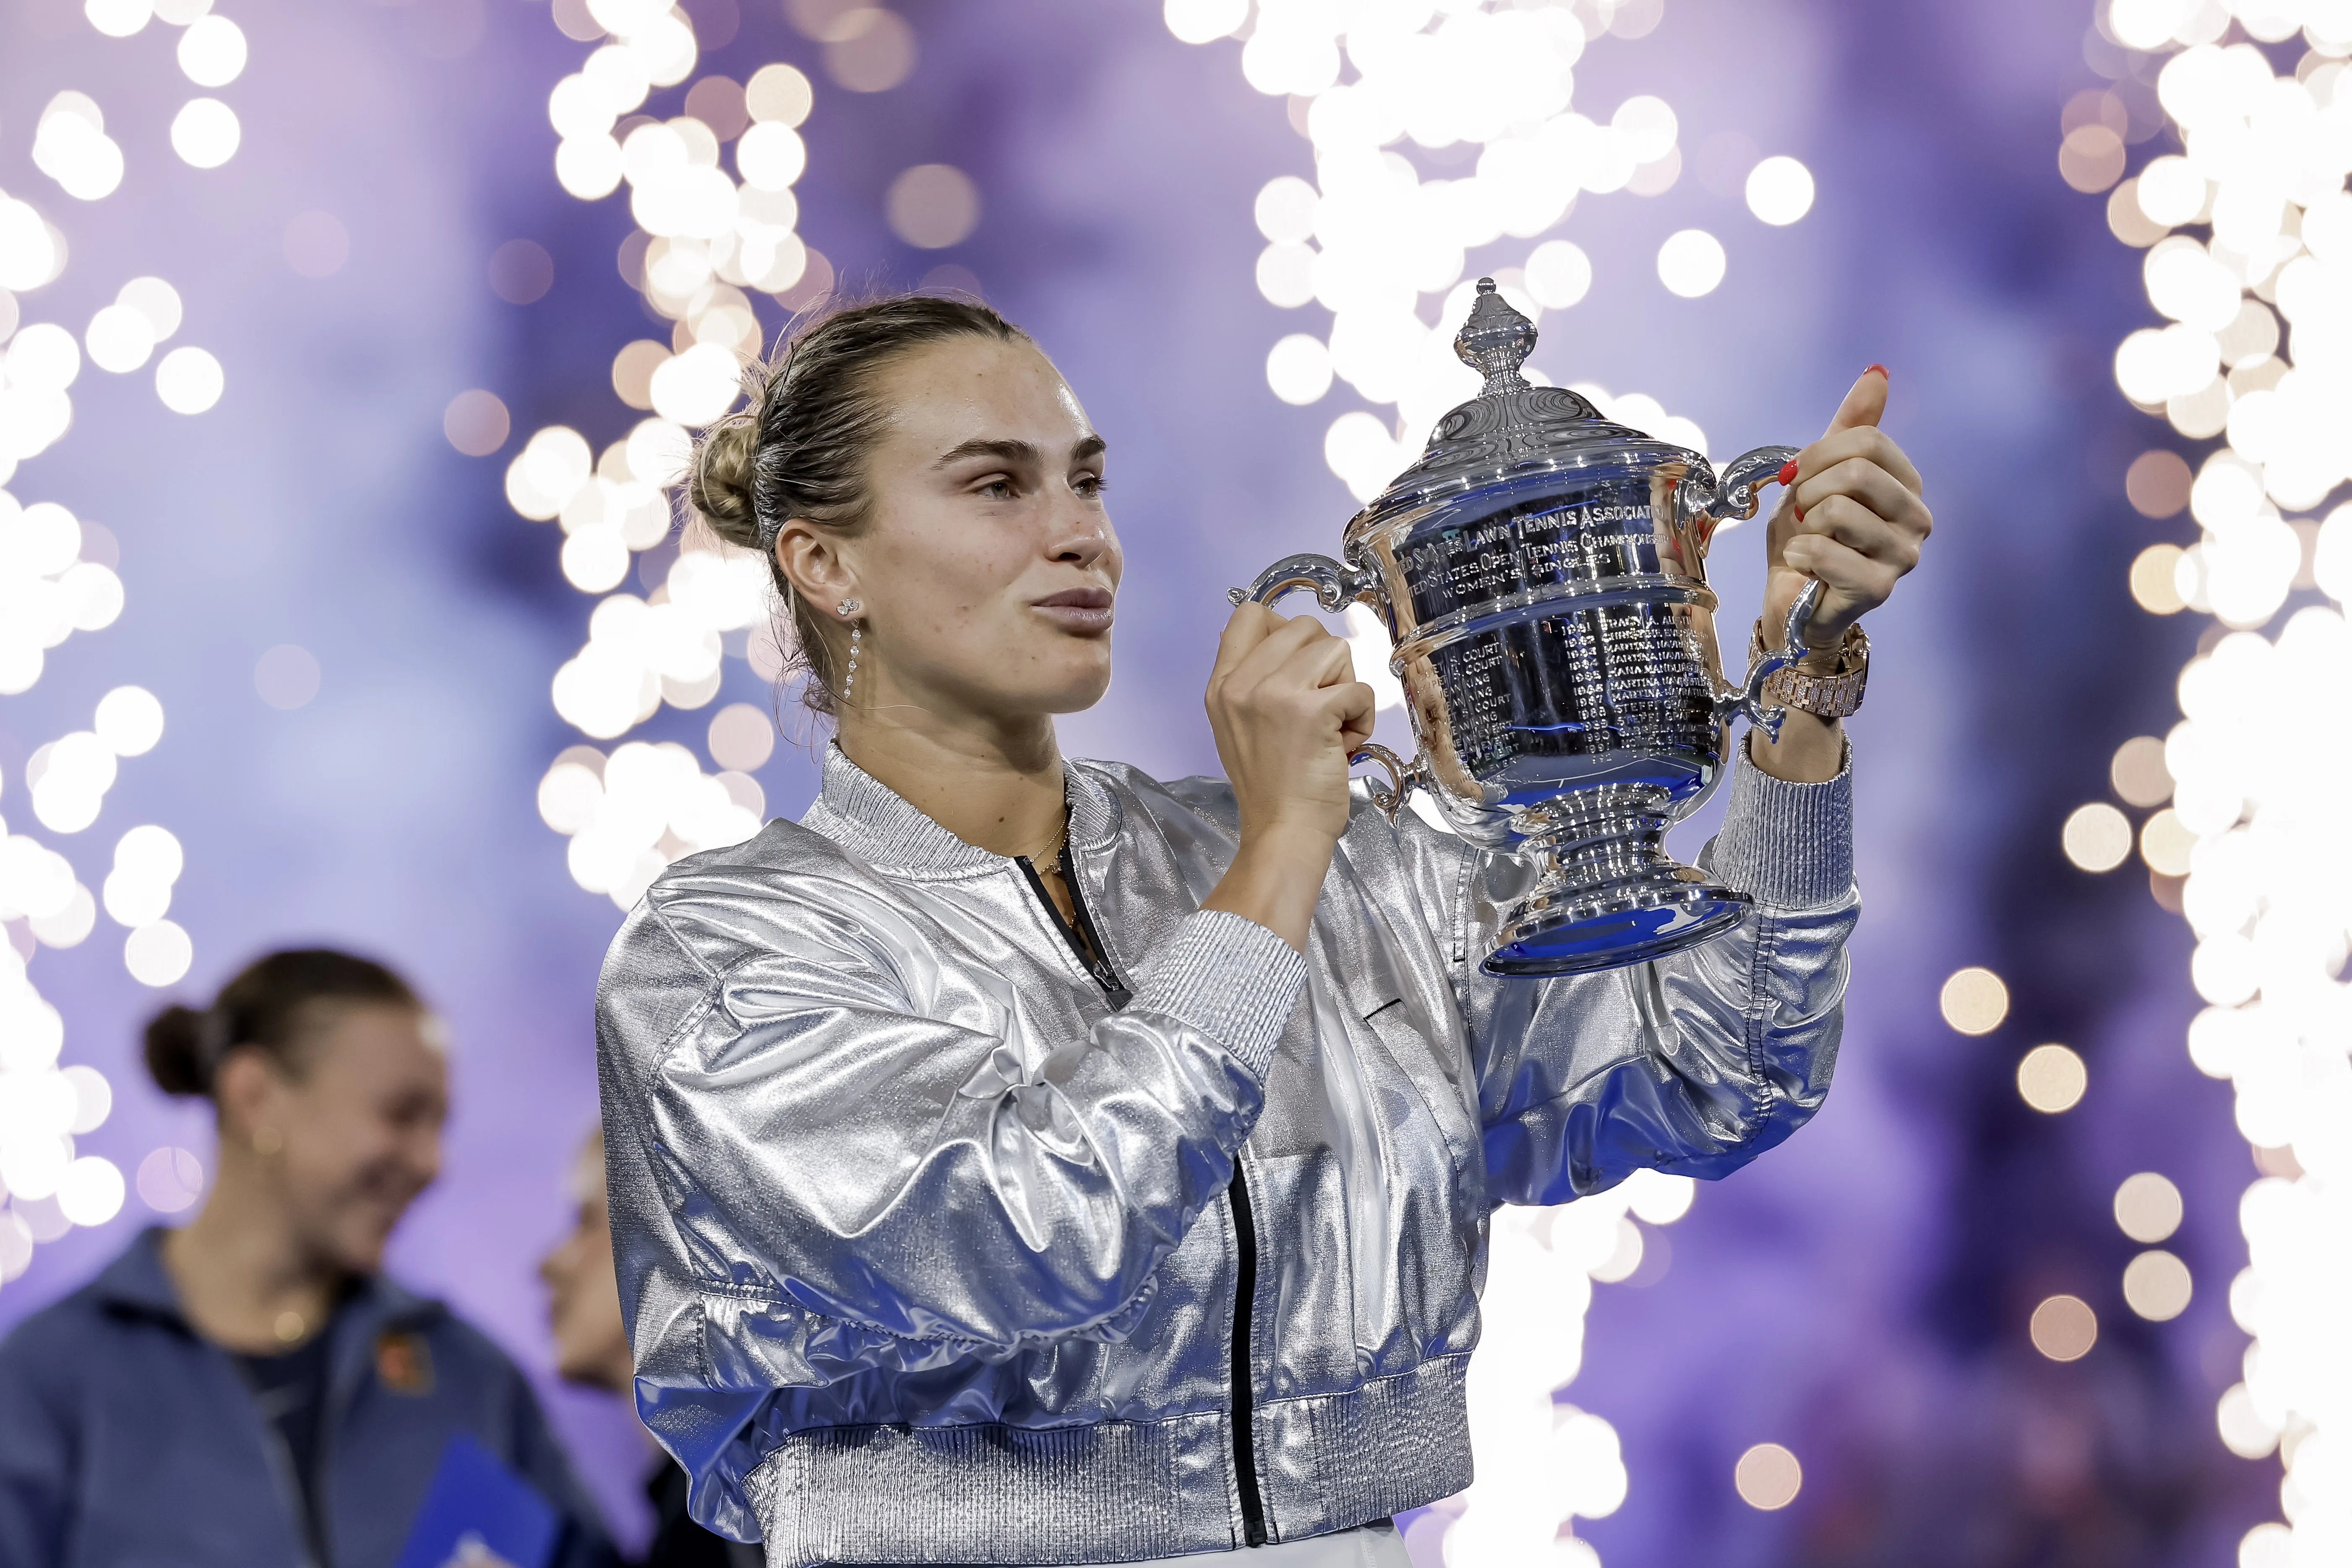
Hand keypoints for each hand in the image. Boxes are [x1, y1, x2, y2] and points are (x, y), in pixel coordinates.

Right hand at [1199, 603, 1374, 950]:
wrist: (1282, 833)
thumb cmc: (1271, 785)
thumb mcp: (1237, 724)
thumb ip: (1250, 679)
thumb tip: (1269, 629)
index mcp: (1222, 684)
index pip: (1249, 614)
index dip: (1285, 631)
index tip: (1298, 669)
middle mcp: (1242, 683)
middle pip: (1304, 626)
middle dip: (1325, 664)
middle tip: (1318, 707)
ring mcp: (1275, 693)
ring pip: (1336, 649)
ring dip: (1345, 688)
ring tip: (1330, 727)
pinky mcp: (1312, 711)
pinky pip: (1360, 689)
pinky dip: (1362, 718)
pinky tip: (1343, 746)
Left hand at [1763, 367, 1931, 666]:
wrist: (1790, 597)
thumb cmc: (1808, 535)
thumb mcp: (1820, 472)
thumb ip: (1849, 426)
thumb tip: (1877, 372)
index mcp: (1907, 484)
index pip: (1867, 440)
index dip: (1818, 453)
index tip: (1796, 475)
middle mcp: (1918, 518)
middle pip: (1857, 471)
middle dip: (1810, 488)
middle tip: (1802, 512)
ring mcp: (1904, 556)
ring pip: (1839, 509)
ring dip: (1805, 523)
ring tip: (1808, 540)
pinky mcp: (1879, 588)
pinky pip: (1825, 550)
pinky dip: (1800, 555)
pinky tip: (1805, 567)